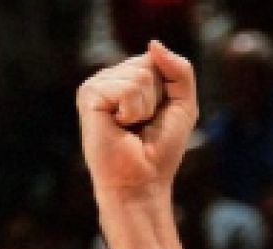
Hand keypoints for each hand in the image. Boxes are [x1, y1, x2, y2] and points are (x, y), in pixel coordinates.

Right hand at [77, 42, 197, 201]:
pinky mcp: (88, 94)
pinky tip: (120, 126)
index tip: (158, 116)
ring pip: (140, 76)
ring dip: (146, 108)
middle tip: (143, 124)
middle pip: (150, 65)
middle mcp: (110, 77)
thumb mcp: (183, 106)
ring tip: (131, 126)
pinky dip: (133, 111)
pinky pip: (127, 88)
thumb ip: (180, 72)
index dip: (169, 91)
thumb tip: (154, 43)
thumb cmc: (160, 149)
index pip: (158, 61)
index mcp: (129, 78)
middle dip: (158, 99)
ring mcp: (97, 84)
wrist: (142, 181)